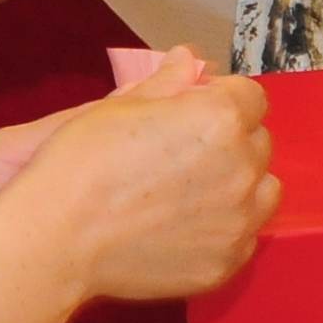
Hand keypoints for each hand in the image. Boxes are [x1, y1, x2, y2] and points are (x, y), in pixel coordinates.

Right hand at [3, 55, 277, 300]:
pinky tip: (184, 227)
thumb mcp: (121, 106)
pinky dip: (224, 228)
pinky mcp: (227, 263)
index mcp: (221, 118)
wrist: (59, 236)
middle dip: (231, 140)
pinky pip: (244, 236)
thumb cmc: (84, 161)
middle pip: (258, 142)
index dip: (220, 98)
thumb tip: (188, 60)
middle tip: (185, 152)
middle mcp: (243, 167)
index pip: (250, 96)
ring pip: (263, 191)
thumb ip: (169, 82)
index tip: (193, 111)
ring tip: (192, 191)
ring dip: (239, 184)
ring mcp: (239, 220)